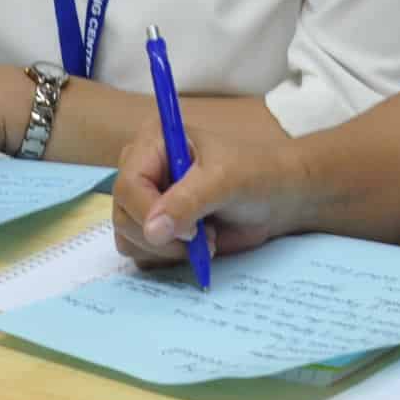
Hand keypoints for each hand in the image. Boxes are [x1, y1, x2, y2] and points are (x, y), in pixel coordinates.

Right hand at [112, 116, 306, 266]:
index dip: (149, 214)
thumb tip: (152, 230)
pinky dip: (168, 257)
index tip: (187, 231)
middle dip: (162, 236)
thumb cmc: (255, 176)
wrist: (276, 199)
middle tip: (202, 234)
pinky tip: (197, 245)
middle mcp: (141, 169)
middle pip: (123, 216)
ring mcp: (144, 200)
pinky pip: (141, 253)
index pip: (127, 185)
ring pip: (128, 239)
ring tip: (204, 236)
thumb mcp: (225, 180)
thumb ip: (188, 201)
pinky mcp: (153, 227)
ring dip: (167, 249)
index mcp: (154, 142)